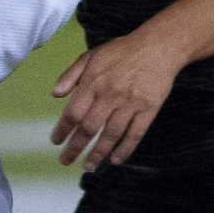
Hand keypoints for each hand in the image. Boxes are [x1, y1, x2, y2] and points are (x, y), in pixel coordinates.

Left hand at [51, 33, 185, 170]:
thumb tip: (54, 94)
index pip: (73, 112)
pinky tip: (116, 160)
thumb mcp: (92, 55)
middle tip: (65, 161)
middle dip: (75, 148)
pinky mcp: (149, 109)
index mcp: (93, 82)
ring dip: (98, 153)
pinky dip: (125, 149)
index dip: (63, 129)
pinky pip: (135, 134)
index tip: (56, 142)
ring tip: (88, 166)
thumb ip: (70, 75)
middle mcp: (110, 95)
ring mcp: (131, 103)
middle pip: (89, 128)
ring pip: (111, 135)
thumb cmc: (122, 51)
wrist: (159, 46)